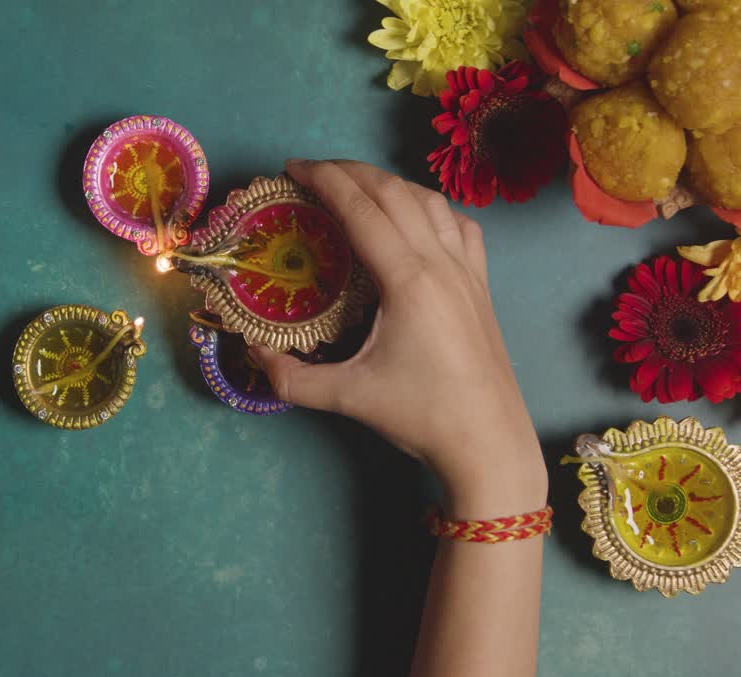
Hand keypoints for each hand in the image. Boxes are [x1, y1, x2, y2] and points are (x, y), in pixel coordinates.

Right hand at [250, 160, 545, 517]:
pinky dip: (430, 208)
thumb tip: (252, 349)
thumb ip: (290, 376)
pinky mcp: (482, 286)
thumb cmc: (421, 418)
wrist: (489, 443)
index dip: (324, 180)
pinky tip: (415, 217)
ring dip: (389, 183)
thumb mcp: (346, 397)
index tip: (292, 169)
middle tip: (311, 172)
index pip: (362, 208)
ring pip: (429, 201)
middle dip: (350, 171)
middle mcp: (441, 264)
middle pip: (393, 192)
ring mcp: (468, 271)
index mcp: (408, 281)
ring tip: (355, 187)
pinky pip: (459, 225)